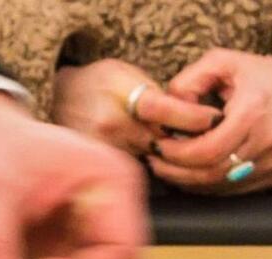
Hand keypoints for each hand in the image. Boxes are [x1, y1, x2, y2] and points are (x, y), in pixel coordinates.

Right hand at [50, 59, 220, 156]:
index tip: (214, 119)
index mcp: (120, 99)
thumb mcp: (125, 74)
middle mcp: (111, 129)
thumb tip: (189, 115)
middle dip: (185, 141)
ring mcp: (104, 153)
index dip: (194, 117)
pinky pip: (135, 171)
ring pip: (152, 161)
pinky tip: (153, 157)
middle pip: (162, 142)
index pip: (165, 110)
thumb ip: (155, 95)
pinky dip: (149, 165)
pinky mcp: (101, 168)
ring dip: (169, 156)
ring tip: (180, 148)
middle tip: (205, 137)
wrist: (57, 99)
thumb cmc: (94, 83)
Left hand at [149, 49, 271, 194]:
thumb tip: (166, 107)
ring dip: (190, 182)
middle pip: (212, 172)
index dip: (177, 154)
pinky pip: (237, 190)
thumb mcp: (225, 62)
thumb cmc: (263, 76)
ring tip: (169, 169)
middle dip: (177, 171)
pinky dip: (211, 186)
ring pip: (222, 186)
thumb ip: (191, 80)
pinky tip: (194, 175)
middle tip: (156, 162)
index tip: (159, 146)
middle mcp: (269, 142)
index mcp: (255, 112)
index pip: (208, 149)